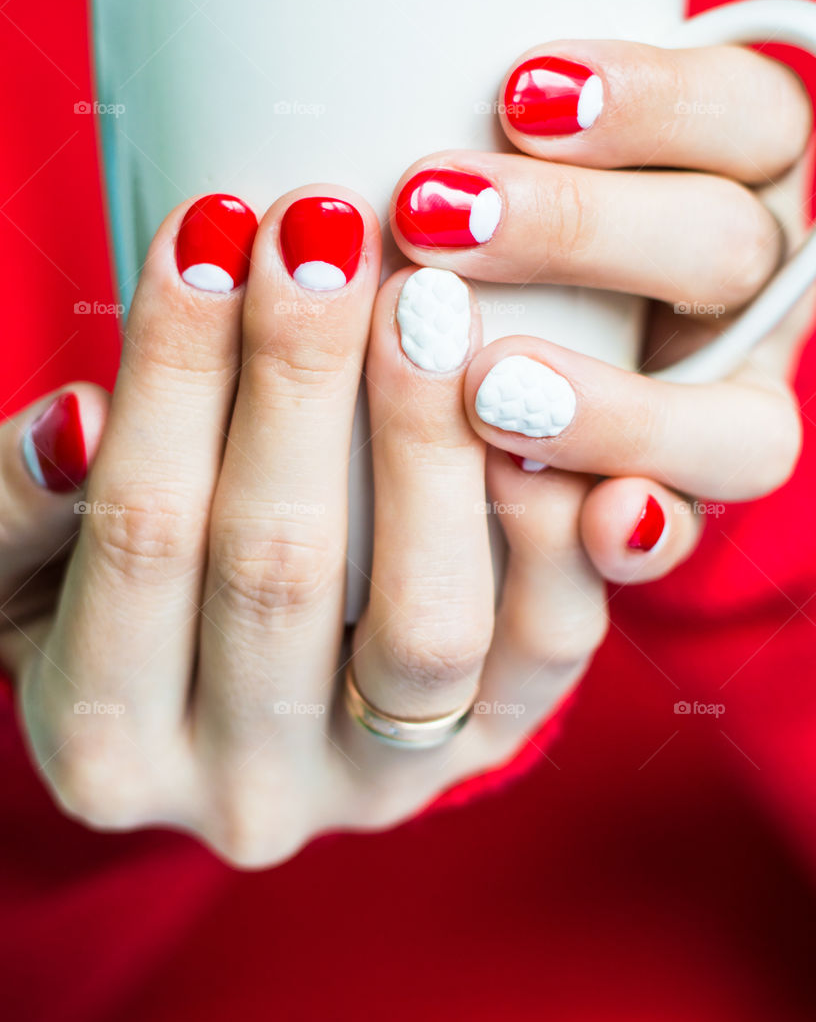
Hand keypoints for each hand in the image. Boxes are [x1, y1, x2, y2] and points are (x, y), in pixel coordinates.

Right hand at [1, 189, 627, 867]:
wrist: (231, 706)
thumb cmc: (110, 608)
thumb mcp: (23, 568)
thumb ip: (23, 509)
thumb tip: (78, 423)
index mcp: (108, 749)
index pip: (140, 540)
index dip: (174, 377)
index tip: (211, 227)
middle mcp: (250, 793)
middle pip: (279, 572)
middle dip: (298, 383)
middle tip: (322, 232)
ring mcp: (385, 783)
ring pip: (427, 622)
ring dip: (428, 444)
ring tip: (427, 302)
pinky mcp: (496, 747)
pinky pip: (549, 644)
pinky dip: (557, 526)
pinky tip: (536, 401)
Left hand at [388, 38, 815, 563]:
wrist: (472, 391)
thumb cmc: (459, 234)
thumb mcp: (459, 163)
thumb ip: (445, 138)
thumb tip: (318, 160)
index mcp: (721, 177)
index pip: (745, 110)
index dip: (655, 97)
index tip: (514, 91)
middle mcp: (740, 297)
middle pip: (726, 250)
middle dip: (584, 230)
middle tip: (432, 216)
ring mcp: (725, 410)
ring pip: (744, 419)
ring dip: (622, 408)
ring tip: (488, 389)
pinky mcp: (680, 508)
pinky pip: (691, 530)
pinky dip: (645, 529)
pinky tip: (594, 521)